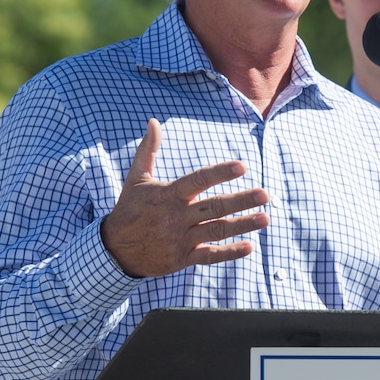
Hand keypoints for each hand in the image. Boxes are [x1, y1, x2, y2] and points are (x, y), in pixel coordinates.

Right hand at [100, 118, 269, 276]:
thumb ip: (149, 150)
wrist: (115, 249)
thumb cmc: (129, 209)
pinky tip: (248, 247)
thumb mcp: (136, 178)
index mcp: (168, 194)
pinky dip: (228, 253)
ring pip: (216, 231)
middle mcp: (176, 216)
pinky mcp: (182, 258)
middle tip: (265, 195)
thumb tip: (153, 121)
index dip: (219, 173)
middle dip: (241, 201)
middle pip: (214, 207)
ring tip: (265, 219)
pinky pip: (209, 256)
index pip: (197, 181)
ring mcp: (180, 239)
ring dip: (242, 225)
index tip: (241, 167)